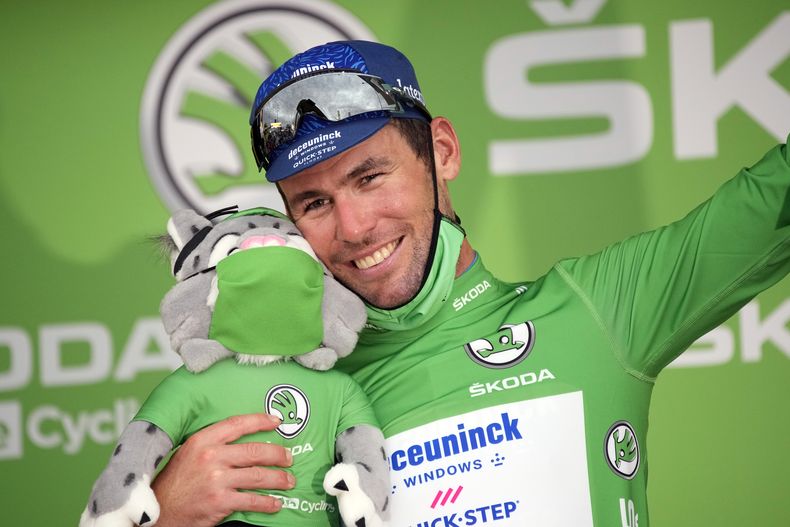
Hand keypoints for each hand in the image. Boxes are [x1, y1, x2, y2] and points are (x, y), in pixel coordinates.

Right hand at [151, 413, 293, 526]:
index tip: (276, 421)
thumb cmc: (175, 483)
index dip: (260, 421)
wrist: (159, 512)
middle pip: (255, 451)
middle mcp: (210, 457)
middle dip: (278, 455)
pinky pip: (252, 500)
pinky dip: (268, 502)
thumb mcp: (189, 454)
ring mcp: (216, 480)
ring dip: (279, 479)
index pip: (237, 424)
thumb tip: (243, 440)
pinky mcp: (220, 501)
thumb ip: (213, 445)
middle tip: (289, 458)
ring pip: (258, 475)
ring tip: (288, 480)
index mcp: (202, 441)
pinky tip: (276, 502)